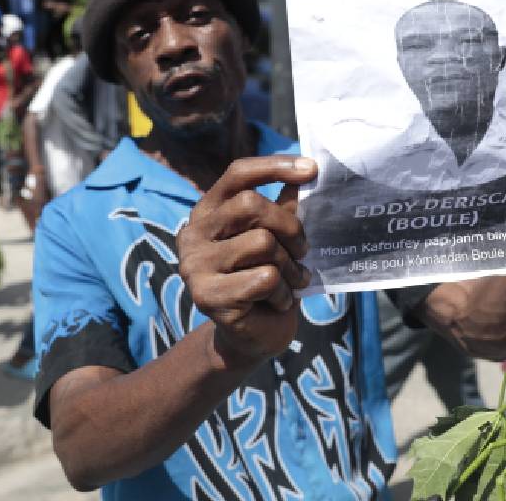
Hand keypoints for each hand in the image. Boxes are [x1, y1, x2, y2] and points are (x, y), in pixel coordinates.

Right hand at [177, 156, 317, 369]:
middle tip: (303, 250)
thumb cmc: (266, 281)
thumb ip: (284, 208)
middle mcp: (193, 234)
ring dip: (290, 266)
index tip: (312, 169)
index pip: (238, 174)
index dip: (275, 167)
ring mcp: (194, 265)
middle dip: (290, 227)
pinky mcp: (206, 296)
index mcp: (208, 212)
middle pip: (251, 205)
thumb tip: (306, 173)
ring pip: (262, 242)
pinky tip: (276, 302)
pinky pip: (264, 278)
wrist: (252, 338)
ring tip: (290, 282)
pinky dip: (283, 292)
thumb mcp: (278, 239)